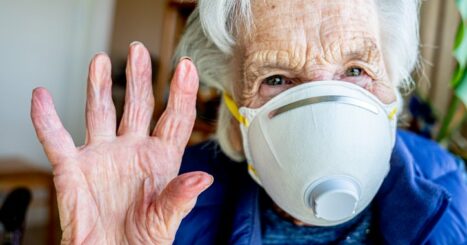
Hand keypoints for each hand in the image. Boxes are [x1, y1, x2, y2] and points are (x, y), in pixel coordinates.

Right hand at [31, 42, 212, 243]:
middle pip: (137, 105)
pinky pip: (56, 140)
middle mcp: (132, 151)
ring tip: (101, 60)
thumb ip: (180, 197)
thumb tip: (203, 179)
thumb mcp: (165, 221)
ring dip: (99, 86)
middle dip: (138, 77)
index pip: (175, 119)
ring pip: (100, 112)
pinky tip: (41, 97)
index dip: (181, 93)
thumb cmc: (140, 241)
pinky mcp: (73, 169)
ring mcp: (103, 156)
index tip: (186, 67)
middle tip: (138, 51)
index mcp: (161, 160)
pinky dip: (46, 119)